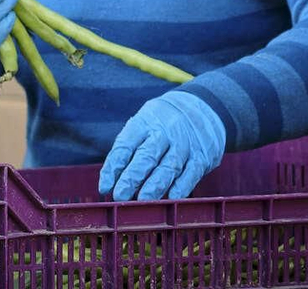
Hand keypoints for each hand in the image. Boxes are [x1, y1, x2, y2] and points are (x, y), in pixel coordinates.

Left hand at [99, 91, 224, 200]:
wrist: (202, 107)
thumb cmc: (163, 123)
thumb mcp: (144, 123)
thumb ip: (129, 149)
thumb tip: (111, 181)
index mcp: (145, 123)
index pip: (126, 145)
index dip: (114, 166)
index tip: (105, 187)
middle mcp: (165, 132)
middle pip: (147, 156)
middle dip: (132, 177)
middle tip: (120, 196)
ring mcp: (185, 144)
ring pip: (169, 166)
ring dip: (155, 185)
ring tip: (143, 200)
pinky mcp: (202, 156)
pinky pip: (191, 172)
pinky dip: (182, 186)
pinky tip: (172, 197)